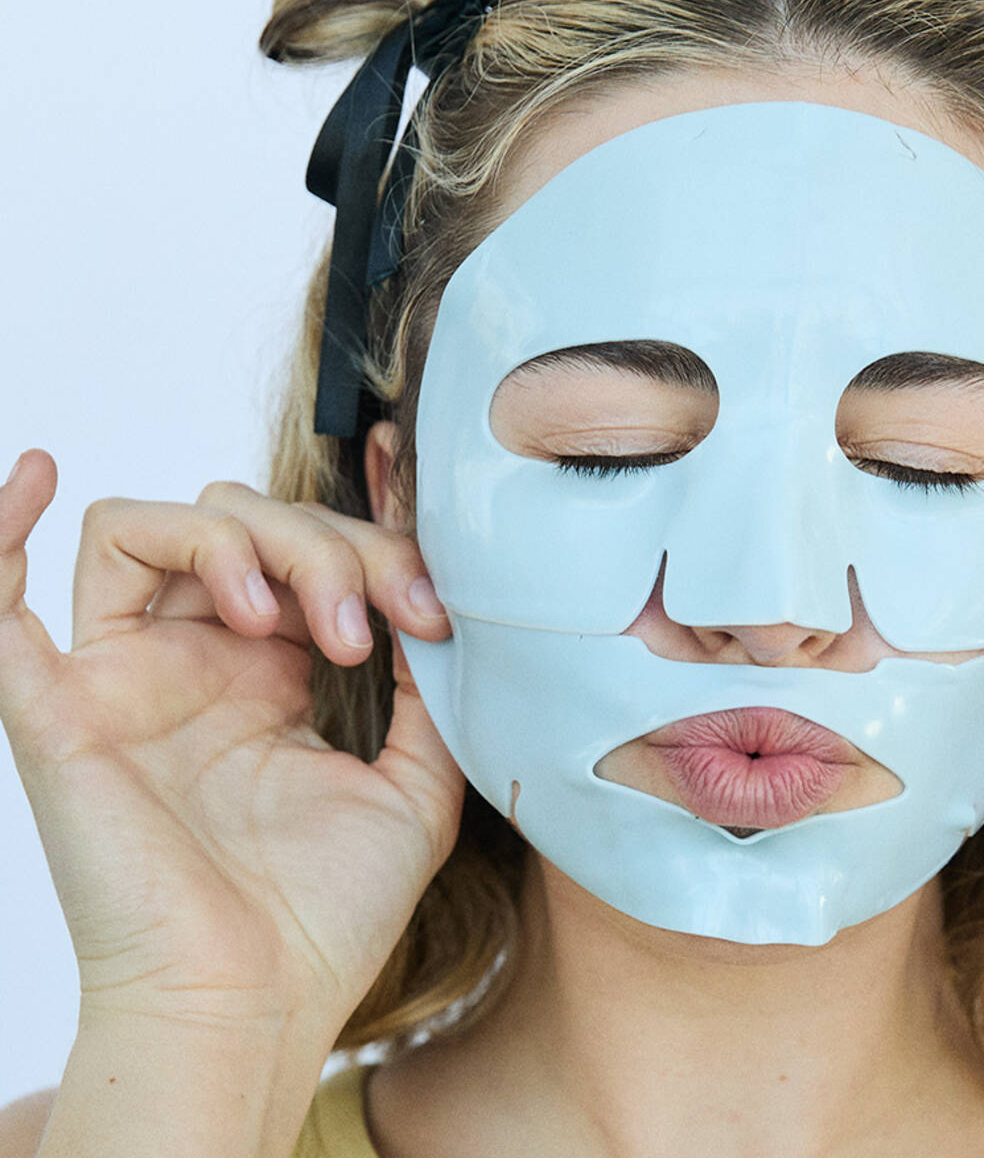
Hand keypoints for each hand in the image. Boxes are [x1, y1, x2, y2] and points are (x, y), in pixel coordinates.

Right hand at [0, 449, 462, 1039]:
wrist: (256, 1008)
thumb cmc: (326, 916)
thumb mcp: (415, 786)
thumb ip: (427, 693)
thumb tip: (439, 605)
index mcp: (269, 678)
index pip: (305, 551)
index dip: (373, 549)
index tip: (436, 608)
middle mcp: (193, 665)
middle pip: (238, 523)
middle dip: (322, 544)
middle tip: (371, 628)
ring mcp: (124, 679)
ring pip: (151, 528)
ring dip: (233, 539)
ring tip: (285, 620)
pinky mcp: (59, 710)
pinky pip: (0, 597)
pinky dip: (2, 525)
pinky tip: (38, 475)